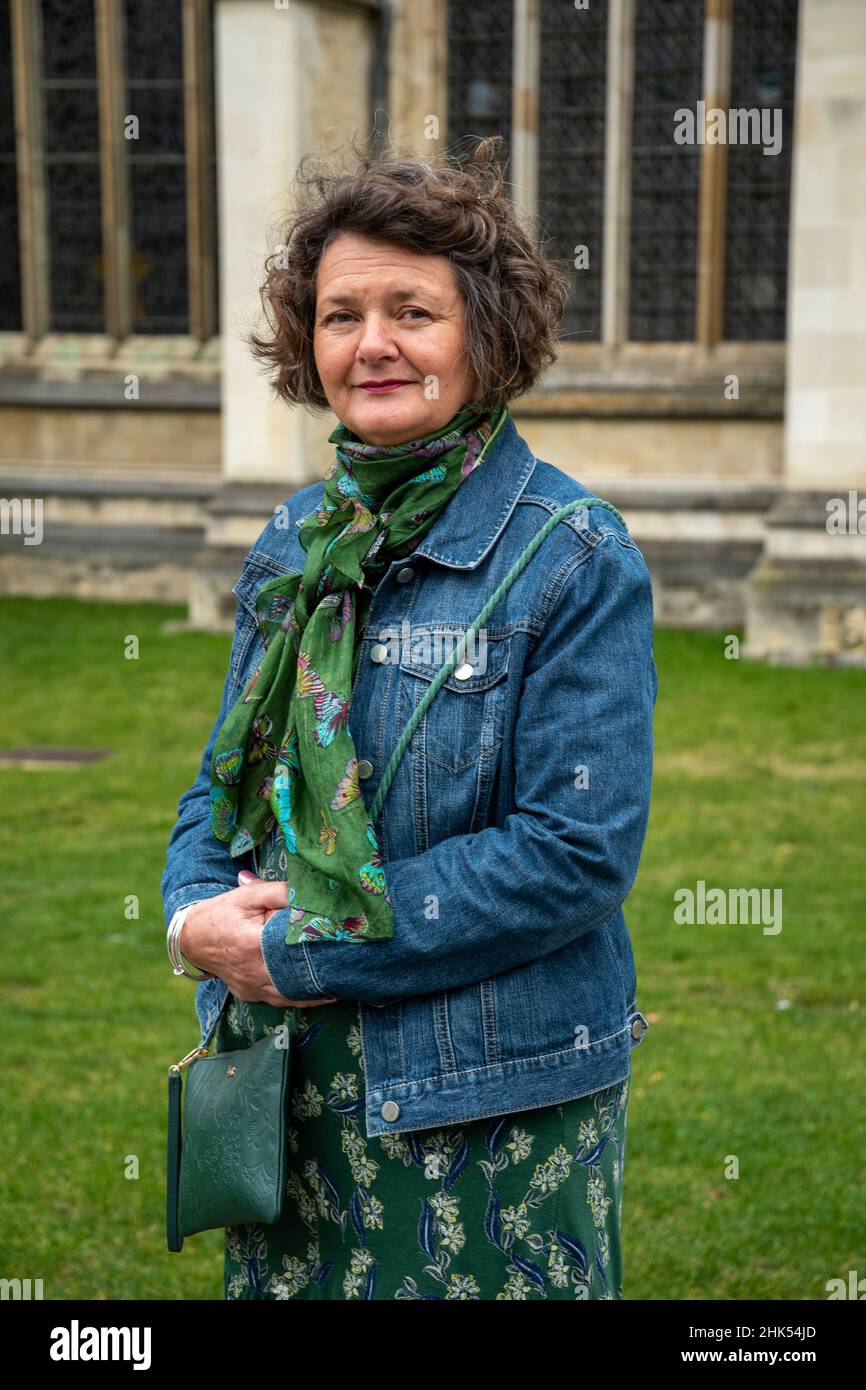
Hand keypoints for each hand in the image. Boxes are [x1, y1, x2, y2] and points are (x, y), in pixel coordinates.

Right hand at [179, 871, 337, 1007]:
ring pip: (292, 994)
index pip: (292, 947)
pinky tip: (323, 995)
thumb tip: (310, 891)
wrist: (192, 938)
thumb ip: (279, 892)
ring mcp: (252, 987)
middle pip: (296, 975)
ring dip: (317, 990)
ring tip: (344, 982)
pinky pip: (281, 1000)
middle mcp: (253, 971)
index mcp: (252, 943)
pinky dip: (302, 998)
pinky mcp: (251, 995)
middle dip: (323, 973)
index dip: (316, 947)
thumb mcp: (248, 896)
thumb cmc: (222, 913)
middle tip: (351, 966)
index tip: (341, 944)